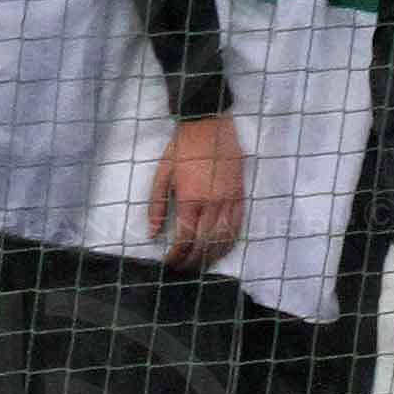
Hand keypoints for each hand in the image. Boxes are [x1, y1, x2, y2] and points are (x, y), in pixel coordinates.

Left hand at [150, 110, 245, 272]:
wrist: (209, 123)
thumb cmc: (183, 147)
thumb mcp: (162, 173)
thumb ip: (156, 205)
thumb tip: (153, 233)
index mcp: (190, 199)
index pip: (185, 238)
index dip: (176, 256)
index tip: (169, 263)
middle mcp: (212, 204)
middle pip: (204, 244)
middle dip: (192, 262)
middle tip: (183, 270)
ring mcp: (229, 201)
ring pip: (223, 240)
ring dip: (211, 257)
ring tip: (200, 266)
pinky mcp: (240, 196)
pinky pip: (237, 227)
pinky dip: (229, 243)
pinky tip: (221, 251)